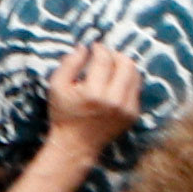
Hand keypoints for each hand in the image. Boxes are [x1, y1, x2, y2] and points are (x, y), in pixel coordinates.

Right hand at [42, 42, 146, 162]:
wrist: (77, 144)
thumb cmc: (63, 114)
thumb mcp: (56, 87)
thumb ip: (69, 64)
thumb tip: (83, 47)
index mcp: (94, 93)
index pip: (105, 60)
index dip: (100, 49)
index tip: (94, 47)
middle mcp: (114, 100)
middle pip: (126, 64)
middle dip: (116, 55)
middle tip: (105, 55)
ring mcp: (127, 108)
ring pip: (135, 75)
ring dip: (124, 66)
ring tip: (112, 67)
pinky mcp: (133, 114)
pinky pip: (136, 88)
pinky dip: (126, 81)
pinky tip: (114, 83)